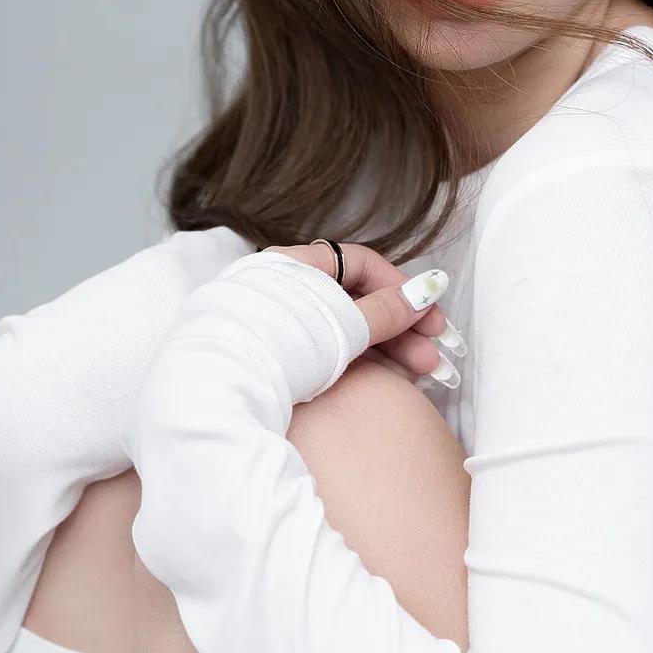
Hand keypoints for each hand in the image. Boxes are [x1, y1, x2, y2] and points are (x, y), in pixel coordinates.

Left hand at [263, 242, 465, 384]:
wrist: (219, 388)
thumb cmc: (280, 345)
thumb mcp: (344, 325)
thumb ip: (388, 311)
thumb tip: (427, 291)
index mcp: (295, 264)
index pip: (360, 263)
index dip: (401, 288)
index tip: (429, 315)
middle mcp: (284, 288)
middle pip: (356, 300)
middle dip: (402, 328)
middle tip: (433, 356)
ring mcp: (277, 324)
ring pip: (344, 329)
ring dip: (388, 349)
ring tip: (420, 373)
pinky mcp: (274, 357)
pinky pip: (327, 350)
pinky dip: (360, 362)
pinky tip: (387, 379)